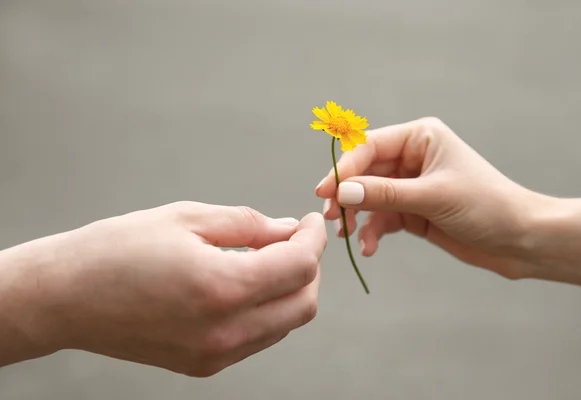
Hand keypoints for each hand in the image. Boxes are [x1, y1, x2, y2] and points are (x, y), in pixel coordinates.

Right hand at [0, 202, 325, 375]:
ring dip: (289, 290)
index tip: (311, 222)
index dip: (314, 239)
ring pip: (285, 324)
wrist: (66, 298)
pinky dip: (266, 310)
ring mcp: (216, 355)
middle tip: (294, 239)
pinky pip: (257, 338)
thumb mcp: (187, 219)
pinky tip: (244, 284)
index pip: (300, 266)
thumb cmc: (117, 250)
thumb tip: (289, 229)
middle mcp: (225, 331)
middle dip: (309, 268)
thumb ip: (249, 225)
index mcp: (222, 288)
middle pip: (304, 304)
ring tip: (266, 258)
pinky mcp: (204, 366)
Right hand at [315, 117, 544, 279]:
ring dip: (356, 217)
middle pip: (363, 173)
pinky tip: (369, 248)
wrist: (519, 239)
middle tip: (332, 217)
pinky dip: (372, 232)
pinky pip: (381, 218)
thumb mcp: (433, 197)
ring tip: (348, 236)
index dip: (345, 168)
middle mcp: (412, 158)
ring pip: (368, 197)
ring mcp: (410, 186)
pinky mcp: (411, 211)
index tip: (325, 191)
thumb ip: (386, 194)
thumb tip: (342, 193)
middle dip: (347, 196)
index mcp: (420, 138)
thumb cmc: (486, 206)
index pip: (369, 147)